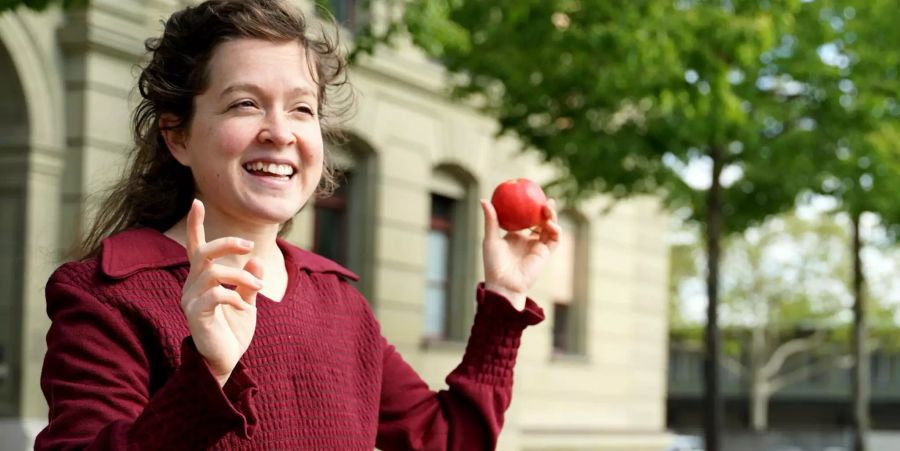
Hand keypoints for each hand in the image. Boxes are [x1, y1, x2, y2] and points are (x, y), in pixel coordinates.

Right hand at [181, 199, 263, 385]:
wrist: (225, 361)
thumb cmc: (233, 330)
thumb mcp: (247, 300)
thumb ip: (249, 280)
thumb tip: (256, 259)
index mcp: (203, 280)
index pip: (197, 248)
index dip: (195, 225)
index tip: (197, 202)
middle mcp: (192, 286)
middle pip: (204, 253)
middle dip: (227, 244)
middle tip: (249, 245)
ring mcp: (191, 301)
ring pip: (213, 272)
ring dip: (240, 275)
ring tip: (258, 289)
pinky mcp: (196, 316)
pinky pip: (215, 295)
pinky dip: (235, 296)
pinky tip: (244, 306)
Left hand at [481, 198, 560, 309]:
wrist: (504, 284)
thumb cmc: (494, 264)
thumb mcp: (490, 239)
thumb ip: (491, 220)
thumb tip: (483, 199)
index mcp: (516, 236)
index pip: (525, 218)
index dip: (530, 207)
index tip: (530, 195)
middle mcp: (529, 240)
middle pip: (541, 221)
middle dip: (546, 209)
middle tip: (546, 199)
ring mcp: (538, 246)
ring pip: (550, 228)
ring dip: (552, 217)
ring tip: (548, 208)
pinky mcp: (545, 254)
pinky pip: (554, 239)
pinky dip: (555, 230)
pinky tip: (550, 224)